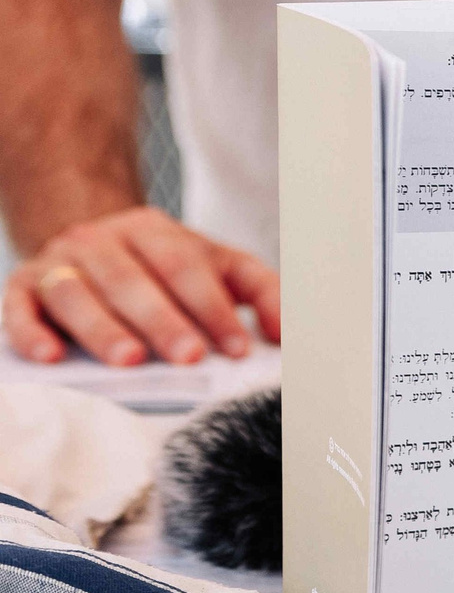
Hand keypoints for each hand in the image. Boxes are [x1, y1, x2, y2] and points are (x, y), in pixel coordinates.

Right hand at [3, 206, 279, 363]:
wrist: (92, 244)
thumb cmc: (164, 268)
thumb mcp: (218, 267)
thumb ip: (259, 292)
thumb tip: (286, 333)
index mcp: (155, 232)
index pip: (186, 267)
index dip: (213, 308)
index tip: (237, 348)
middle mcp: (102, 240)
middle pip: (132, 280)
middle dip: (163, 321)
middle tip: (189, 357)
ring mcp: (59, 262)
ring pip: (77, 293)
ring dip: (103, 329)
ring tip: (128, 360)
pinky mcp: (23, 286)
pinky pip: (19, 306)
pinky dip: (31, 331)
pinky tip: (51, 356)